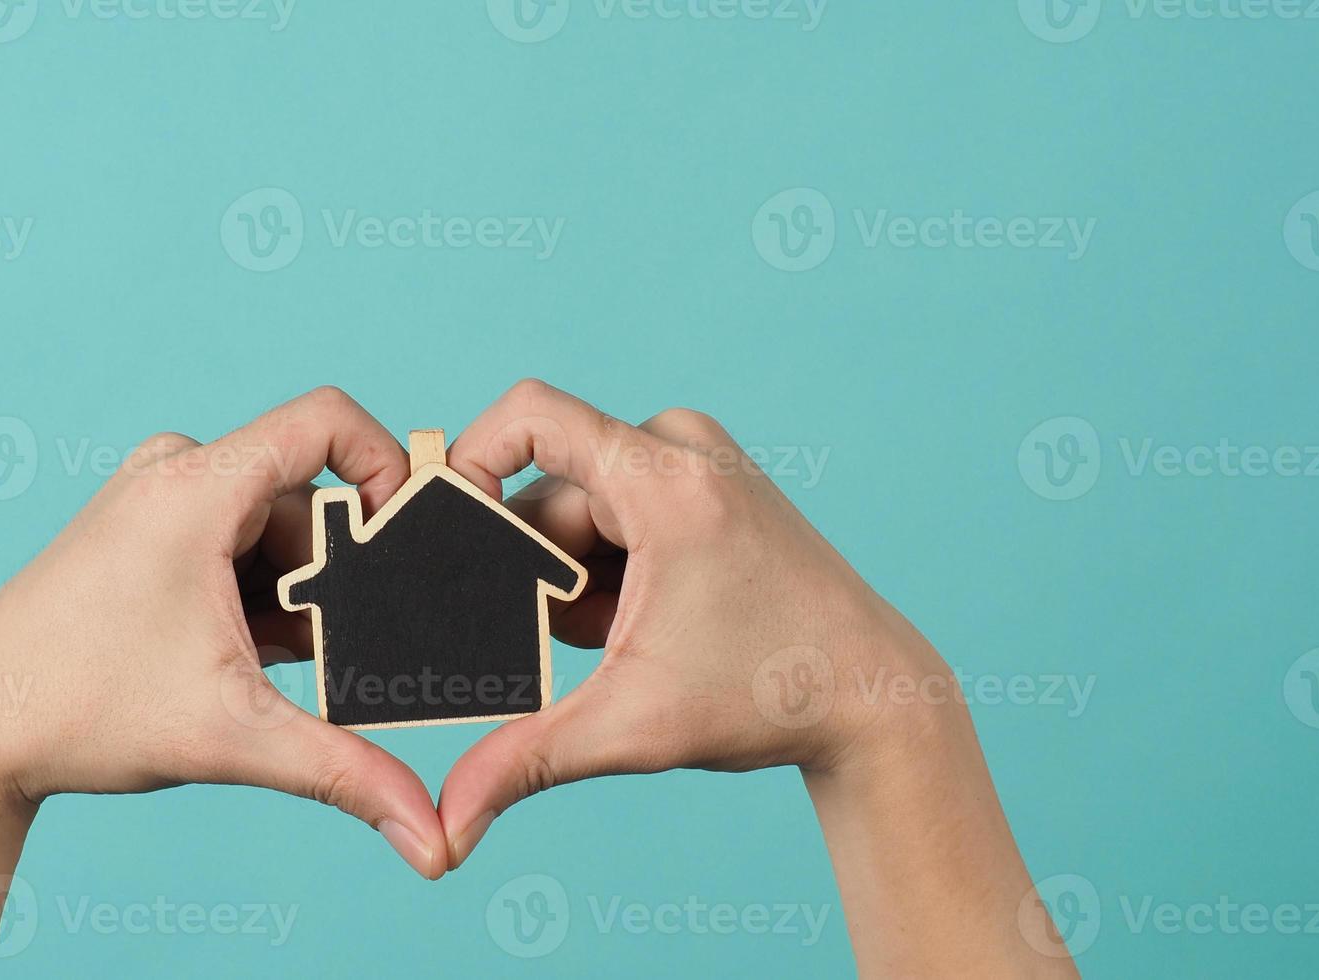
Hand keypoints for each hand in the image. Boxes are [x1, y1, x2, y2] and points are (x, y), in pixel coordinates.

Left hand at [0, 386, 447, 877]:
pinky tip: (249, 657)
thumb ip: (345, 773)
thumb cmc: (83, 712)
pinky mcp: (144, 526)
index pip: (328, 421)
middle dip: (336, 574)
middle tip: (330, 652)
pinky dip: (260, 593)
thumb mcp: (233, 737)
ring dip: (296, 593)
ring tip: (275, 665)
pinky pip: (236, 538)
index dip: (389, 465)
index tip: (407, 541)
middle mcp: (175, 473)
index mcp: (195, 488)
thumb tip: (432, 839)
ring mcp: (155, 497)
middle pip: (308, 496)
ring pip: (274, 526)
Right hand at [435, 380, 1074, 976]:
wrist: (871, 698)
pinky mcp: (705, 482)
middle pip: (548, 491)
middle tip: (568, 640)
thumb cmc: (770, 698)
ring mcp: (699, 462)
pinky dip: (603, 570)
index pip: (531, 417)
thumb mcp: (633, 727)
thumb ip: (525, 760)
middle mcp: (683, 450)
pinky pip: (614, 511)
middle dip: (534, 570)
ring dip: (571, 578)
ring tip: (618, 642)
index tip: (447, 531)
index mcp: (667, 484)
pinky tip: (636, 626)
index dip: (468, 459)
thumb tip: (448, 821)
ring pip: (578, 508)